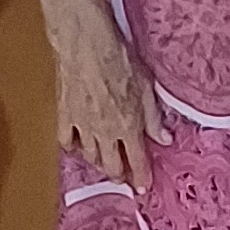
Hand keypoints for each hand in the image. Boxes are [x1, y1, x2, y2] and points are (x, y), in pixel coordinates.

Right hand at [54, 7, 168, 194]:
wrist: (86, 43)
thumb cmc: (118, 59)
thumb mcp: (147, 87)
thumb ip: (154, 117)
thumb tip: (164, 138)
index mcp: (128, 126)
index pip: (137, 161)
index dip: (141, 177)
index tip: (143, 187)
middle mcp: (105, 132)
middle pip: (111, 166)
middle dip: (119, 175)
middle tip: (124, 177)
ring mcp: (83, 125)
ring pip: (89, 156)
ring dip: (98, 163)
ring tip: (104, 162)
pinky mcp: (65, 114)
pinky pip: (67, 141)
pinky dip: (73, 147)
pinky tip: (78, 145)